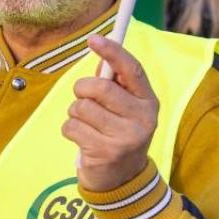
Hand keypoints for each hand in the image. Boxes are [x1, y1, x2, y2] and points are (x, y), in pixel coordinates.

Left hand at [63, 35, 158, 193]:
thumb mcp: (123, 108)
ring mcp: (126, 138)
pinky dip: (70, 130)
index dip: (113, 51)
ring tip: (87, 125)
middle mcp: (142, 119)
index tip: (93, 38)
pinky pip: (72, 127)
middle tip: (83, 99)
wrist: (122, 179)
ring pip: (81, 107)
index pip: (132, 70)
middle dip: (81, 90)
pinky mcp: (106, 153)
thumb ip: (113, 83)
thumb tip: (100, 53)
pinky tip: (84, 140)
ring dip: (75, 114)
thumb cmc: (117, 132)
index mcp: (148, 102)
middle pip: (99, 88)